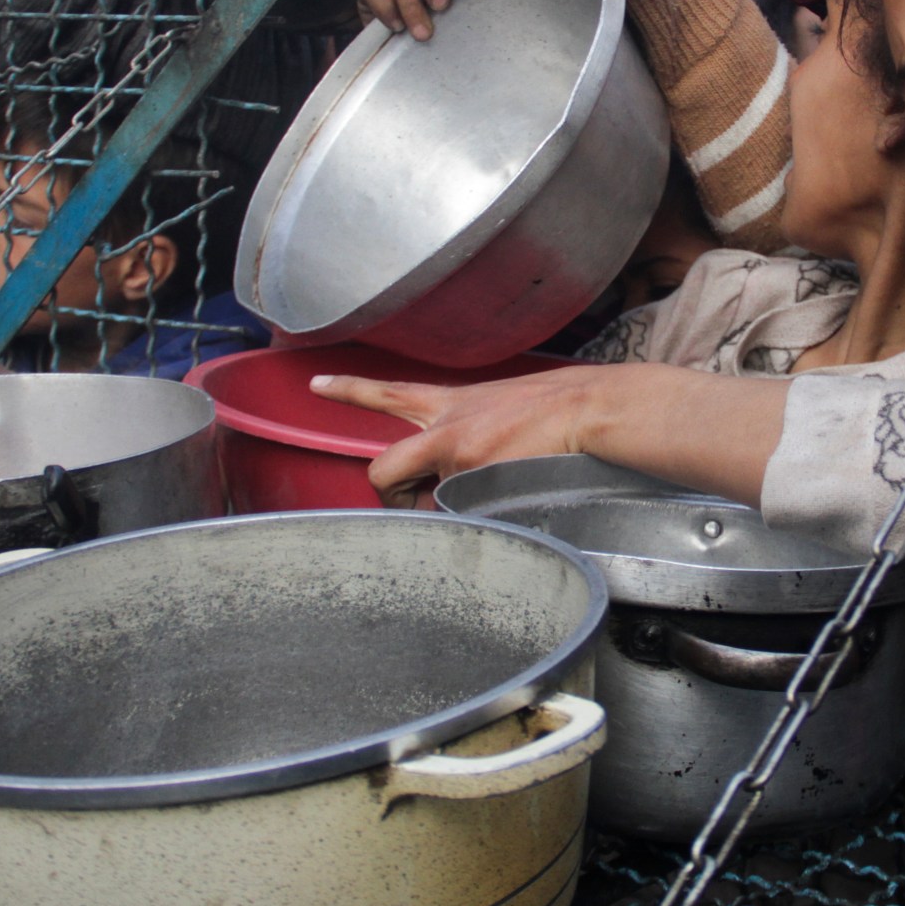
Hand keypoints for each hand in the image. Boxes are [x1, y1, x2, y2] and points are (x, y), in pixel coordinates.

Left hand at [312, 367, 604, 505]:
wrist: (589, 407)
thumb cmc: (557, 407)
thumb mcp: (499, 404)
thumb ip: (467, 429)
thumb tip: (455, 472)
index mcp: (451, 402)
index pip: (388, 392)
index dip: (348, 390)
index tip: (315, 384)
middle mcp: (444, 426)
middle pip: (383, 468)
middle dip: (389, 497)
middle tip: (412, 507)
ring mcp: (457, 454)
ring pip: (425, 504)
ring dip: (446, 514)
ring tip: (490, 500)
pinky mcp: (477, 479)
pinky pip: (458, 516)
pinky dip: (477, 520)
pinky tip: (508, 505)